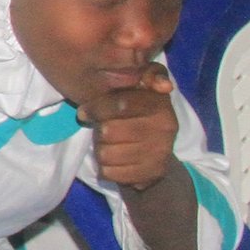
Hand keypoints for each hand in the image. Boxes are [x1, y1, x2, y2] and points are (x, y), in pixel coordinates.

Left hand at [80, 64, 179, 191]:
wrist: (156, 150)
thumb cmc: (139, 111)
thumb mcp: (143, 87)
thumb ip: (147, 75)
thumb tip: (164, 85)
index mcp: (160, 104)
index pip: (120, 104)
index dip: (96, 108)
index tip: (84, 112)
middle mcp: (165, 128)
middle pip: (108, 131)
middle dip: (98, 131)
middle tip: (101, 131)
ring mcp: (160, 153)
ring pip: (105, 154)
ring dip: (100, 150)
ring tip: (109, 145)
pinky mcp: (152, 174)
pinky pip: (110, 173)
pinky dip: (105, 169)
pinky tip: (113, 162)